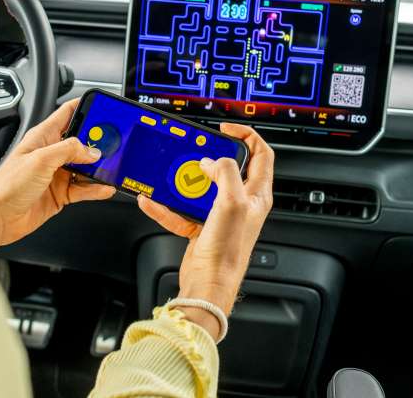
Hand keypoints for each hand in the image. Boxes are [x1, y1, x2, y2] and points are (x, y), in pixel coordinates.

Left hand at [0, 99, 115, 252]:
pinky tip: (105, 187)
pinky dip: (95, 188)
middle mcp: (50, 153)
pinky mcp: (59, 193)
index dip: (85, 107)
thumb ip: (69, 150)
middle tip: (116, 142)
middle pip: (81, 141)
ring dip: (99, 167)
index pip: (67, 113)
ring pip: (85, 166)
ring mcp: (56, 174)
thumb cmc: (6, 186)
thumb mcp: (41, 159)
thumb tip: (91, 150)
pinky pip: (83, 188)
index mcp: (43, 137)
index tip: (104, 107)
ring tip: (114, 167)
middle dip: (98, 141)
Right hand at [137, 123, 273, 336]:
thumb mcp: (231, 202)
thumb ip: (226, 173)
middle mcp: (241, 203)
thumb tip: (212, 162)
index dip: (247, 135)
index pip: (261, 155)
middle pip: (228, 168)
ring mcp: (220, 215)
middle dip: (209, 157)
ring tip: (172, 175)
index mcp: (256, 195)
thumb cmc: (228, 251)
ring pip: (201, 188)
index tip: (226, 127)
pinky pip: (180, 210)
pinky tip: (152, 202)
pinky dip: (165, 206)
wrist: (208, 284)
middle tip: (195, 148)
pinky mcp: (201, 227)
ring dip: (183, 182)